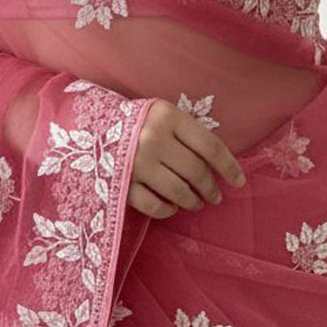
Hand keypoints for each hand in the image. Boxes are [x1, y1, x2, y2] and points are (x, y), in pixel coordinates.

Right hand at [126, 98, 245, 219]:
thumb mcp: (162, 115)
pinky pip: (155, 206)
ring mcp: (136, 163)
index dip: (229, 166)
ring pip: (179, 191)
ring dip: (192, 201)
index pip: (210, 146)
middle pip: (196, 171)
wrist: (86, 126)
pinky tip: (172, 208)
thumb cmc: (135, 122)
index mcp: (167, 116)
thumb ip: (187, 133)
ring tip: (196, 203)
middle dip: (210, 188)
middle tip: (215, 196)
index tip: (239, 181)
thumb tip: (221, 164)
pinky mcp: (122, 184)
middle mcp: (153, 139)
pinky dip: (168, 210)